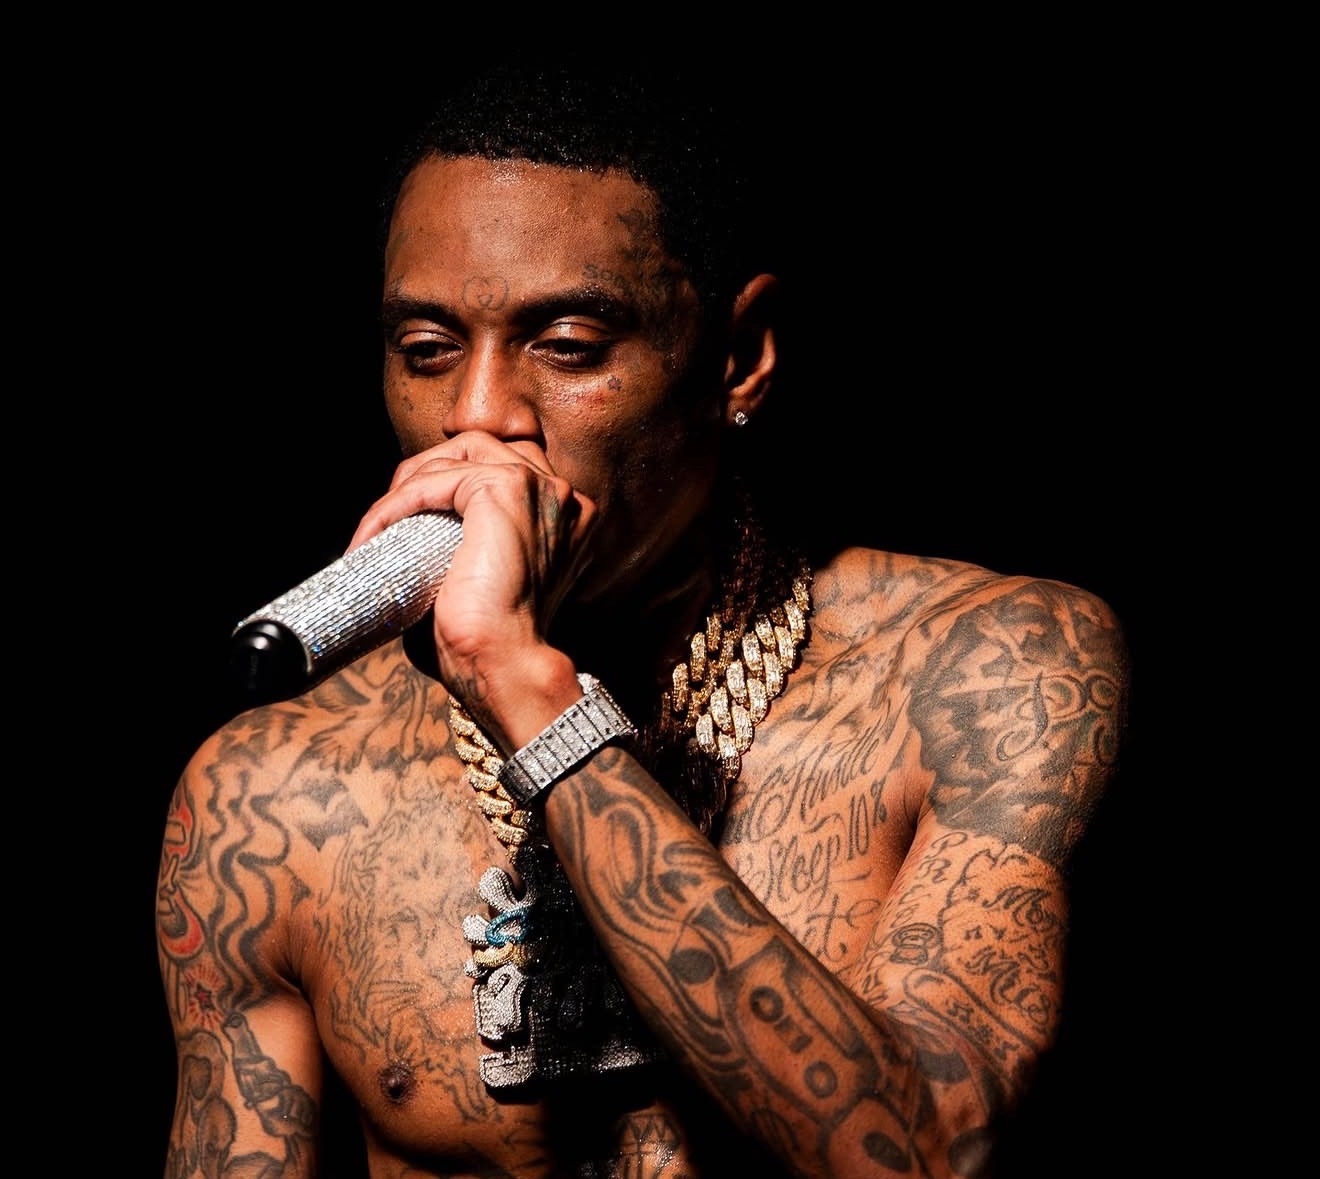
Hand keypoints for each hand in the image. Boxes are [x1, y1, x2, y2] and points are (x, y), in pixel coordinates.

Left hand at [347, 431, 594, 743]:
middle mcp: (561, 495)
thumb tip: (401, 536)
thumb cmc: (488, 639)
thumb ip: (460, 542)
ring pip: (454, 456)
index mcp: (563, 516)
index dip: (446, 482)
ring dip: (405, 487)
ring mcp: (538, 487)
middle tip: (385, 520)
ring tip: (375, 529)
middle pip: (476, 448)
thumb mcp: (479, 578)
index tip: (407, 520)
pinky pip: (434, 480)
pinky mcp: (506, 488)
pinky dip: (395, 504)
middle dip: (423, 473)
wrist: (504, 664)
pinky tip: (373, 535)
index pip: (496, 466)